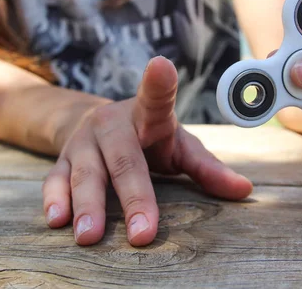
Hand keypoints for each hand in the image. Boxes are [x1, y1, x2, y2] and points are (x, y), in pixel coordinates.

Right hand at [41, 56, 252, 245]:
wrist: (101, 125)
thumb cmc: (150, 139)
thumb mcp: (179, 147)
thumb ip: (208, 168)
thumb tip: (245, 191)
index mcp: (148, 116)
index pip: (157, 99)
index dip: (160, 84)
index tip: (162, 65)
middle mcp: (113, 124)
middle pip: (125, 159)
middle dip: (133, 197)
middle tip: (142, 234)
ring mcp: (84, 142)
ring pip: (86, 173)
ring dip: (88, 205)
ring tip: (90, 237)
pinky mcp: (63, 158)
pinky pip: (55, 179)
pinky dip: (55, 199)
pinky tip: (57, 220)